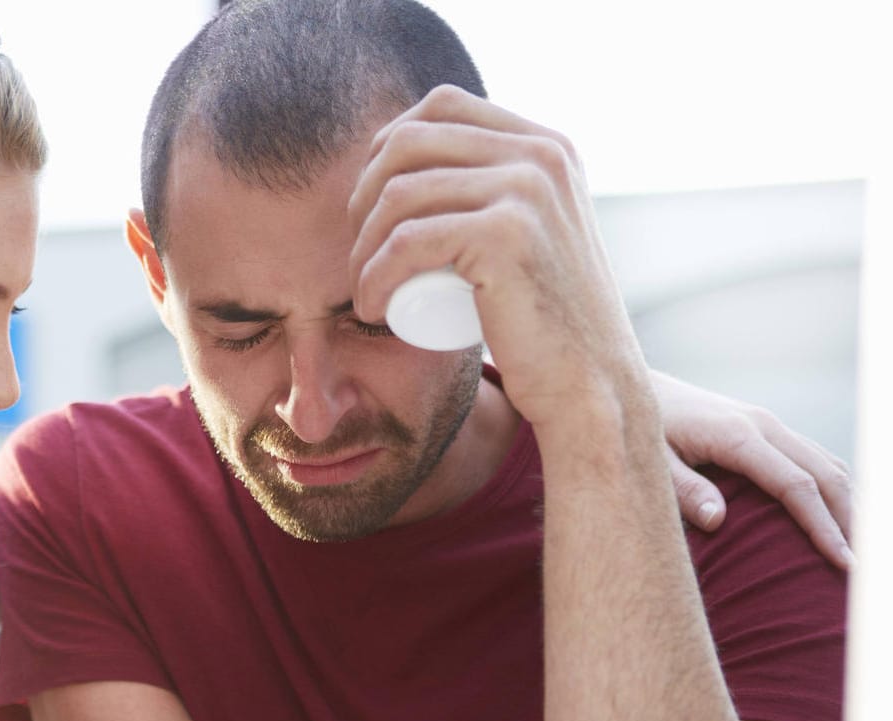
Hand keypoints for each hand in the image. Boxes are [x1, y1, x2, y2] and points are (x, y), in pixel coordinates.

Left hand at [347, 85, 646, 435]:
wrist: (590, 384)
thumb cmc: (544, 321)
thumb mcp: (535, 233)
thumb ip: (508, 191)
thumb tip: (427, 160)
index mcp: (546, 145)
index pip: (441, 106)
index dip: (387, 147)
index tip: (372, 206)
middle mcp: (541, 154)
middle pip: (409, 142)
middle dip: (363, 194)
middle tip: (362, 254)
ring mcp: (528, 189)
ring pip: (399, 194)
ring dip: (361, 246)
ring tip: (365, 289)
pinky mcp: (507, 234)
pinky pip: (406, 242)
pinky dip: (372, 276)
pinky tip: (370, 305)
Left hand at [652, 370, 853, 569]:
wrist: (641, 387)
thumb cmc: (641, 428)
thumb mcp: (651, 460)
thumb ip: (682, 489)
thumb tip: (716, 520)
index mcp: (737, 436)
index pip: (796, 486)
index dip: (823, 526)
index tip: (842, 562)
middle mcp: (763, 425)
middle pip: (826, 474)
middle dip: (849, 520)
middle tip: (859, 568)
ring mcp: (768, 424)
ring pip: (827, 463)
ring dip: (848, 503)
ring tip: (856, 547)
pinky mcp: (766, 428)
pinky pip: (813, 457)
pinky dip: (833, 486)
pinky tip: (836, 516)